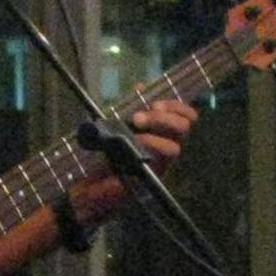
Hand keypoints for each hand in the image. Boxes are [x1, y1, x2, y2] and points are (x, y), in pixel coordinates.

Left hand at [68, 96, 198, 219]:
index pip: (185, 117)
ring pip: (176, 146)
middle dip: (164, 116)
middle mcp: (167, 149)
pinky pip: (161, 161)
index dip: (177, 106)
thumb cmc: (105, 157)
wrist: (90, 188)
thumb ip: (130, 108)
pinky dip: (148, 145)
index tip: (155, 103)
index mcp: (162, 135)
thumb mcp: (116, 126)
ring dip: (156, 131)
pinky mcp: (153, 179)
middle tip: (139, 117)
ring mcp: (162, 166)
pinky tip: (133, 142)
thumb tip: (141, 86)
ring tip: (135, 127)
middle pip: (184, 127)